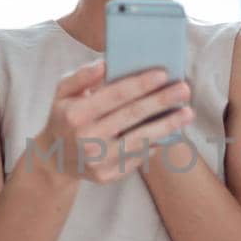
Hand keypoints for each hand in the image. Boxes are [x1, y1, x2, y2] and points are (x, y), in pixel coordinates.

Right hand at [28, 61, 193, 183]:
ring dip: (167, 125)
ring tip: (188, 113)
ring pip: (140, 140)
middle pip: (132, 116)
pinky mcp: (107, 176)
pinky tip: (171, 132)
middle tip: (184, 89)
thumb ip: (82, 76)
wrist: (53, 159)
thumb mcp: (62, 93)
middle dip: (161, 101)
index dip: (140, 84)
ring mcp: (98, 160)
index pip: (114, 96)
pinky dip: (156, 145)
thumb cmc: (64, 117)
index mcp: (75, 115)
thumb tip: (106, 64)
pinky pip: (137, 158)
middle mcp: (87, 139)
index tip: (164, 73)